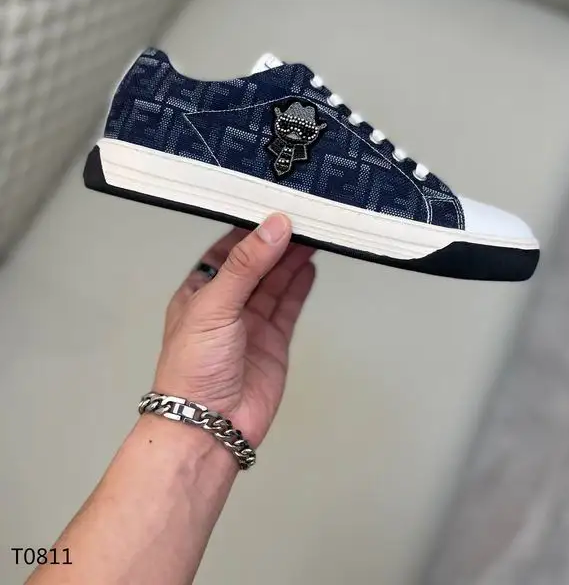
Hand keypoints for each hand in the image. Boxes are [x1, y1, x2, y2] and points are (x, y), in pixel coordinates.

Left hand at [152, 214, 315, 445]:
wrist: (209, 428)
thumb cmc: (194, 367)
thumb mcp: (214, 305)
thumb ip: (246, 264)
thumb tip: (275, 226)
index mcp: (199, 291)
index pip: (226, 248)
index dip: (248, 227)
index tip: (273, 204)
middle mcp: (225, 304)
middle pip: (255, 263)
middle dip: (276, 240)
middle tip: (302, 214)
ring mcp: (251, 323)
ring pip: (275, 281)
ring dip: (292, 258)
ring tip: (313, 231)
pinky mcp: (274, 341)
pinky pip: (289, 306)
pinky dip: (300, 285)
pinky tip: (310, 264)